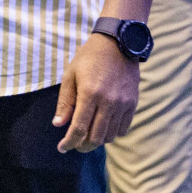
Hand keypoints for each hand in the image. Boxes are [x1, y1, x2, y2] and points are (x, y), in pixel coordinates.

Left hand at [54, 34, 139, 152]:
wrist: (117, 44)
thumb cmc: (88, 58)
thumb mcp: (70, 75)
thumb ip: (65, 102)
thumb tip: (59, 125)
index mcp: (90, 94)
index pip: (79, 128)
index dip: (69, 142)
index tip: (62, 148)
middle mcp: (109, 102)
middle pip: (96, 137)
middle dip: (83, 145)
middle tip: (74, 145)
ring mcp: (123, 104)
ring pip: (111, 135)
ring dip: (98, 140)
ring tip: (87, 136)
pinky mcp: (133, 104)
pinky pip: (124, 128)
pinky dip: (112, 133)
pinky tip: (103, 129)